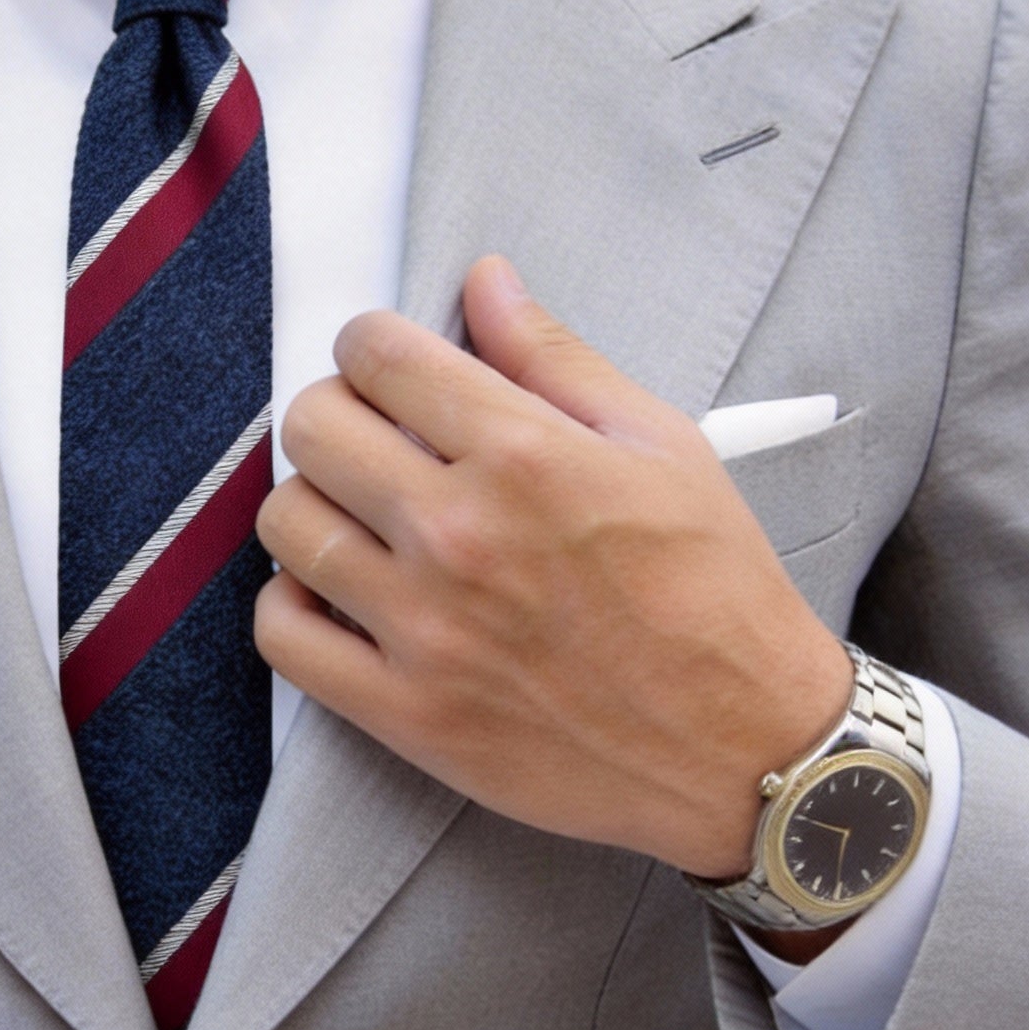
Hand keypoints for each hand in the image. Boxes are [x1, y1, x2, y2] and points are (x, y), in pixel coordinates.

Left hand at [254, 256, 852, 879]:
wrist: (746, 748)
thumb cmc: (715, 592)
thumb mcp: (661, 446)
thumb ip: (556, 358)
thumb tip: (483, 281)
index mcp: (524, 455)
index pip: (377, 355)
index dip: (371, 345)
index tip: (386, 365)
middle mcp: (460, 534)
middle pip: (313, 428)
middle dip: (335, 413)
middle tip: (372, 438)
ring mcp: (423, 628)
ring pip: (286, 524)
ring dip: (311, 504)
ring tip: (358, 517)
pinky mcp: (405, 712)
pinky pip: (282, 636)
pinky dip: (292, 605)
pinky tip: (338, 594)